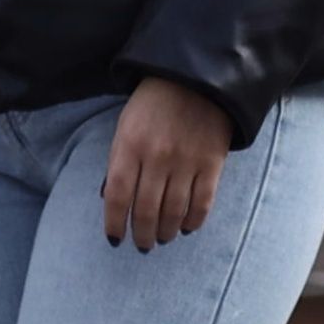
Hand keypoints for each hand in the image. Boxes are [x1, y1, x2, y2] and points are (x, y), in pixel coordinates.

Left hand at [101, 77, 232, 251]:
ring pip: (174, 212)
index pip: (117, 196)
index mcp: (129, 145)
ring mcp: (186, 161)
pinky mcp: (212, 163)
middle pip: (146, 210)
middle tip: (143, 245)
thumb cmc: (153, 104)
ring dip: (166, 232)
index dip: (114, 223)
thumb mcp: (125, 126)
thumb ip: (119, 162)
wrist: (196, 78)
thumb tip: (111, 200)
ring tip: (162, 238)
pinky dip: (193, 221)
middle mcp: (156, 157)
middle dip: (142, 235)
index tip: (115, 239)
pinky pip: (202, 203)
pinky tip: (186, 228)